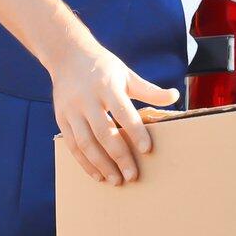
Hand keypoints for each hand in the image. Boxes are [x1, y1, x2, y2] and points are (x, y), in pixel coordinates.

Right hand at [50, 44, 177, 184]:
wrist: (67, 54)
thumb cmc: (103, 67)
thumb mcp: (126, 74)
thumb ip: (149, 90)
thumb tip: (175, 97)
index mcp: (107, 85)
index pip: (123, 112)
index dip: (136, 132)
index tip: (147, 150)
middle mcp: (87, 98)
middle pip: (104, 132)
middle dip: (119, 156)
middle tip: (132, 176)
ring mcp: (71, 109)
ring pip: (85, 142)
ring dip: (100, 165)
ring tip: (116, 181)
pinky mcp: (61, 118)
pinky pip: (72, 145)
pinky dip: (84, 163)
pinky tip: (98, 175)